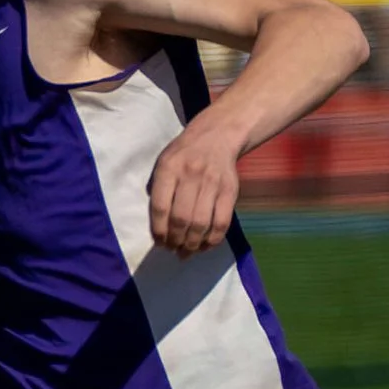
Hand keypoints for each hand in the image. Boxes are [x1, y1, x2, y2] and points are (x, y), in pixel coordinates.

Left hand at [147, 123, 242, 256]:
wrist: (217, 136)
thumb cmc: (184, 154)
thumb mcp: (163, 162)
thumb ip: (158, 188)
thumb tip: (158, 226)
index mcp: (169, 168)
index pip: (160, 207)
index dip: (158, 230)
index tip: (158, 242)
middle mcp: (191, 175)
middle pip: (181, 218)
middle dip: (175, 240)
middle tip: (172, 249)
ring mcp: (212, 183)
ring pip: (201, 223)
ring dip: (192, 244)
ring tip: (186, 252)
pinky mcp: (230, 191)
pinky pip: (222, 222)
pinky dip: (213, 240)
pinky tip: (204, 246)